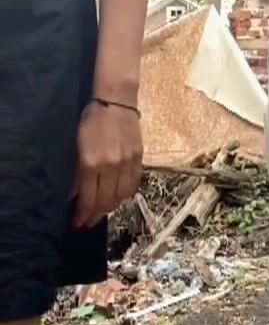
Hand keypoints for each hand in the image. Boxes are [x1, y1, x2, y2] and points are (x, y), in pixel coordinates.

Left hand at [73, 101, 142, 228]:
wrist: (115, 100)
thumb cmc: (90, 121)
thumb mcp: (76, 146)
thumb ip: (76, 173)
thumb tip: (73, 196)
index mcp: (92, 163)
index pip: (88, 198)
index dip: (83, 214)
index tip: (77, 223)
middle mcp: (111, 166)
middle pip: (106, 201)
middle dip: (95, 215)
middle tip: (87, 222)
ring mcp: (127, 162)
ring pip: (121, 195)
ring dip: (110, 207)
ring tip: (101, 210)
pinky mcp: (139, 157)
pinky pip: (133, 184)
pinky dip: (125, 194)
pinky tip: (117, 196)